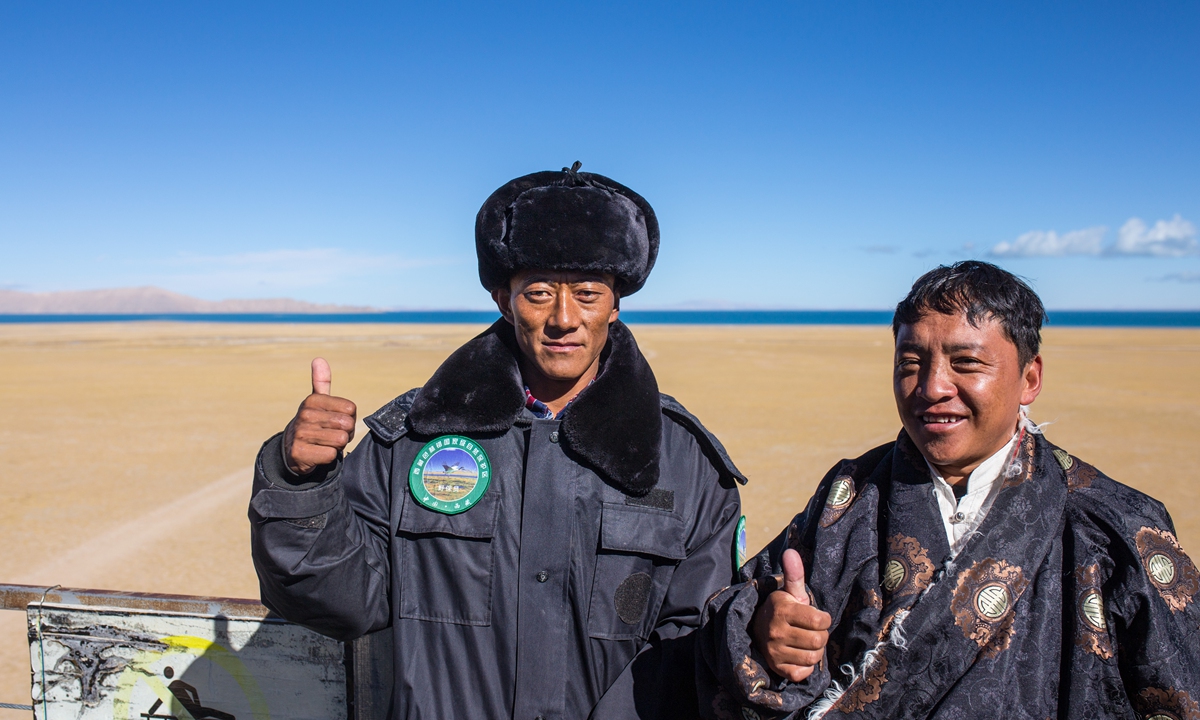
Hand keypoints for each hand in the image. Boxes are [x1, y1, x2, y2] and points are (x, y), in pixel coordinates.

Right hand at [283, 358, 357, 474]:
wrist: (292, 450)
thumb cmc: (313, 423)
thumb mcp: (317, 402)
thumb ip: (321, 382)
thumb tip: (318, 359)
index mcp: (313, 400)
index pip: (350, 408)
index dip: (349, 418)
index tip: (336, 422)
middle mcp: (305, 414)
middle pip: (347, 425)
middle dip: (345, 433)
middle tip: (331, 434)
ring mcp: (301, 433)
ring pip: (340, 440)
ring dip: (337, 446)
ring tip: (324, 443)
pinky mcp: (300, 453)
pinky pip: (330, 455)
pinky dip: (328, 457)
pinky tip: (318, 453)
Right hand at [750, 548, 831, 682]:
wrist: (756, 630)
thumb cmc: (782, 610)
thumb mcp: (790, 592)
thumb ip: (795, 574)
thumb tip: (791, 551)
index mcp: (782, 610)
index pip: (820, 620)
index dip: (824, 619)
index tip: (816, 616)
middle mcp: (776, 631)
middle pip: (819, 640)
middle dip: (821, 635)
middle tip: (811, 631)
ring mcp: (775, 652)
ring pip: (813, 658)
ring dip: (815, 651)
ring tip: (806, 642)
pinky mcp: (777, 668)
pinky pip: (804, 672)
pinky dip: (806, 666)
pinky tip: (799, 655)